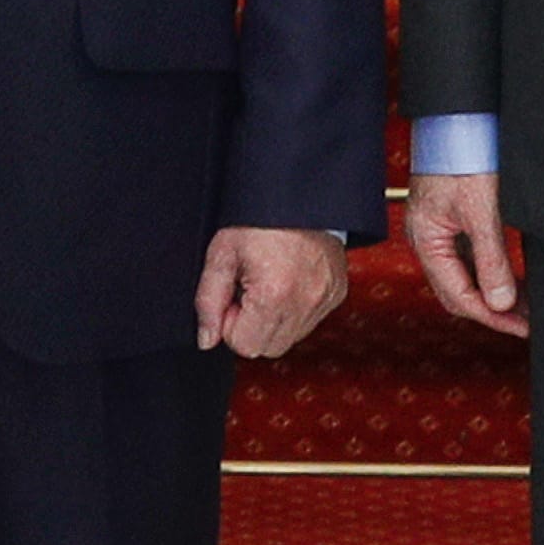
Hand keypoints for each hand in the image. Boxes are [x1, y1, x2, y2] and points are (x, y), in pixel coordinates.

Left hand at [196, 225, 348, 358]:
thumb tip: (207, 340)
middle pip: (268, 348)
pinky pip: (309, 322)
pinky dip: (294, 310)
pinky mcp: (336, 294)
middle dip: (252, 327)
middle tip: (249, 290)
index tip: (234, 295)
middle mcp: (304, 303)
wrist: (299, 196)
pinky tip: (287, 282)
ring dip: (273, 320)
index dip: (231, 323)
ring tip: (268, 283)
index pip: (244, 346)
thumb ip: (208, 300)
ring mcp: (325, 300)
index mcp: (273, 295)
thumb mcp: (222, 253)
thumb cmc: (258, 219)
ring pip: (290, 338)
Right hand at [401, 168, 526, 337]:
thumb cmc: (464, 153)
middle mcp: (427, 238)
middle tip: (527, 321)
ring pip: (463, 276)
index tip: (523, 326)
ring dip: (492, 292)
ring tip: (525, 303)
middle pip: (457, 292)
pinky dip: (489, 272)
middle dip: (493, 310)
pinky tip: (509, 275)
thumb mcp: (482, 210)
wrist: (458, 115)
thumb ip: (491, 259)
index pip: (458, 296)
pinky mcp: (449, 217)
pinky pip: (467, 257)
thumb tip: (502, 302)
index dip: (493, 316)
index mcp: (426, 240)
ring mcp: (437, 228)